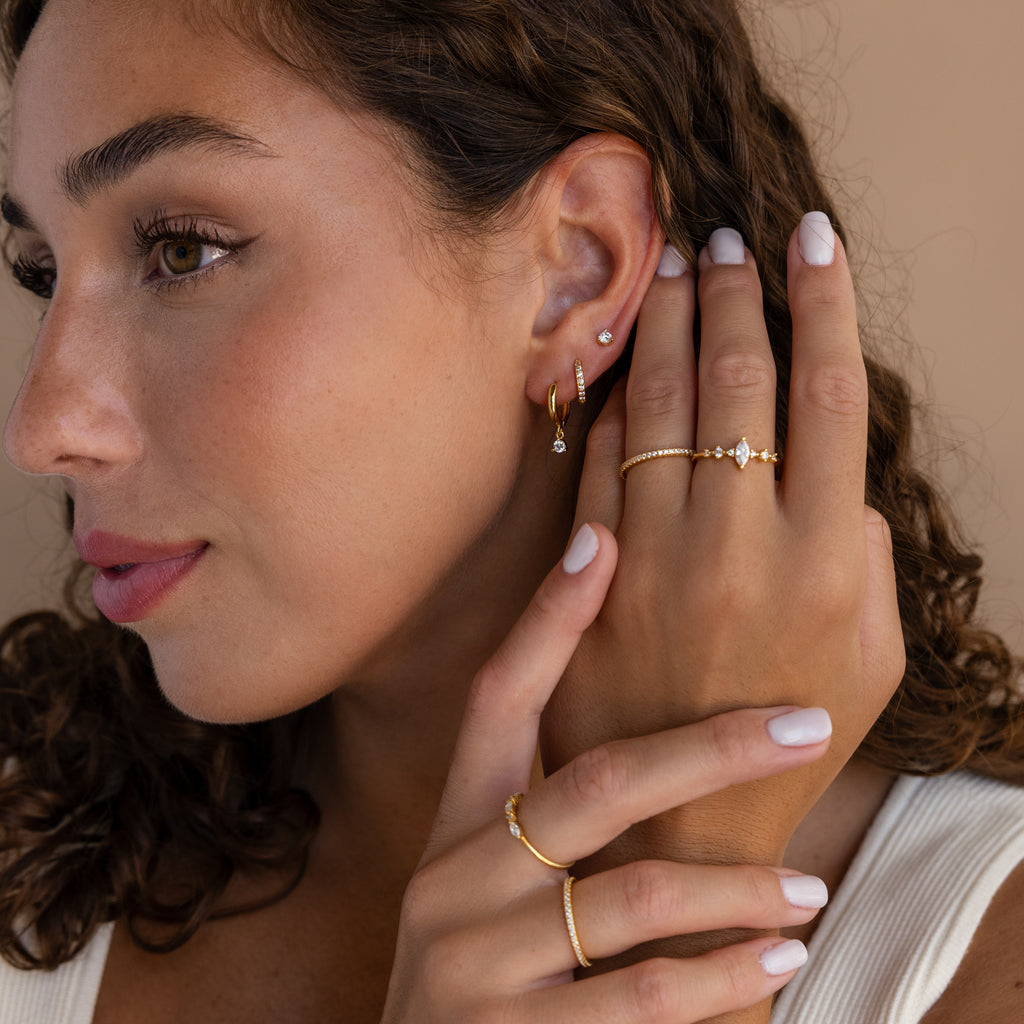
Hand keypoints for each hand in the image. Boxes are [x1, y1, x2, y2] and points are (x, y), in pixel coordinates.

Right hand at [381, 525, 832, 1022]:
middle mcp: (453, 879)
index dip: (548, 619)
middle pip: (594, 781)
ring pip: (632, 894)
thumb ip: (547, 825)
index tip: (603, 542)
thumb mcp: (488, 889)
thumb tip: (656, 752)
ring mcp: (473, 963)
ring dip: (735, 889)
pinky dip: (721, 978)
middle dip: (711, 748)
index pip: (496, 698)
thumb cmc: (475, 977)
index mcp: (455, 828)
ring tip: (804, 889)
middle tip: (804, 726)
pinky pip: (640, 998)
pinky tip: (773, 961)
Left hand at [540, 218, 905, 864]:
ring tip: (671, 269)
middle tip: (723, 240)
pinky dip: (611, 413)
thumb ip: (865, 553)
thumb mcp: (874, 657)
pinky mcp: (595, 582)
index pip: (826, 395)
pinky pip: (600, 472)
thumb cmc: (795, 737)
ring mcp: (656, 559)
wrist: (682, 823)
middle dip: (732, 297)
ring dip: (667, 328)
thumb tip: (833, 472)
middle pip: (738, 384)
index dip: (822, 303)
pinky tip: (619, 368)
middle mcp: (739, 544)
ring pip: (661, 410)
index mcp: (825, 557)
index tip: (811, 236)